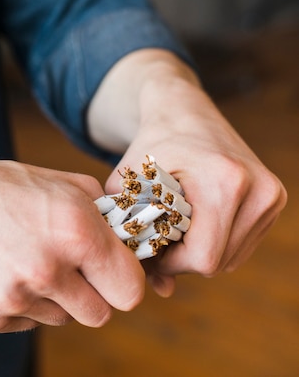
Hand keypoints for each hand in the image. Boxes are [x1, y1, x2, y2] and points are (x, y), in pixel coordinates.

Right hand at [0, 136, 145, 331]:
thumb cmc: (5, 188)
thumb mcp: (65, 184)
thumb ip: (107, 218)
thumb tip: (131, 248)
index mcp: (76, 233)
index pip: (130, 293)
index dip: (122, 281)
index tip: (109, 272)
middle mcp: (46, 270)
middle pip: (99, 315)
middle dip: (90, 293)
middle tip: (67, 267)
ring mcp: (14, 297)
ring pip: (61, 318)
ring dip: (53, 297)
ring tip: (25, 260)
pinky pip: (26, 322)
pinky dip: (21, 303)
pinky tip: (1, 270)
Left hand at [88, 49, 285, 296]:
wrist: (182, 111)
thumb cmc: (150, 147)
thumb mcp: (128, 186)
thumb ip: (133, 236)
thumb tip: (162, 291)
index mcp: (224, 181)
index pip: (203, 258)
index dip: (169, 264)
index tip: (147, 250)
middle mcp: (258, 189)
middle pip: (218, 262)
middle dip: (181, 261)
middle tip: (155, 241)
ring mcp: (271, 194)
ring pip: (231, 258)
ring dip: (198, 254)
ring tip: (171, 229)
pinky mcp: (274, 198)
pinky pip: (241, 244)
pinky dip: (214, 243)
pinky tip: (192, 224)